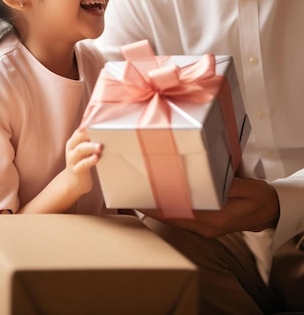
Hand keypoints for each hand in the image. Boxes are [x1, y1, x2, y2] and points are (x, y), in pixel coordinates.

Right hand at [64, 127, 102, 198]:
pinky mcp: (76, 171)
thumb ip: (92, 139)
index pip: (81, 128)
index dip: (90, 122)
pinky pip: (82, 164)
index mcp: (74, 140)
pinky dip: (90, 160)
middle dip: (91, 132)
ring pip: (80, 149)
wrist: (73, 183)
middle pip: (79, 136)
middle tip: (102, 130)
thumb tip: (108, 125)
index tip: (100, 117)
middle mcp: (71, 148)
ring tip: (101, 146)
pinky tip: (97, 157)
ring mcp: (72, 159)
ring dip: (91, 147)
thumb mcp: (85, 148)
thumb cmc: (82, 161)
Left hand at [142, 177, 279, 237]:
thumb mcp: (247, 188)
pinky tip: (160, 200)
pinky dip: (169, 209)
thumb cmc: (259, 198)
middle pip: (173, 218)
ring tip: (141, 195)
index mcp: (215, 219)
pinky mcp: (206, 224)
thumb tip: (206, 178)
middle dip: (153, 208)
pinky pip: (183, 218)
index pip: (180, 214)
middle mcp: (206, 227)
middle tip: (134, 193)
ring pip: (175, 219)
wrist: (270, 211)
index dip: (159, 208)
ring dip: (159, 209)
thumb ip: (226, 185)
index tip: (141, 199)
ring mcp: (206, 228)